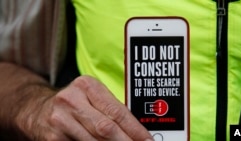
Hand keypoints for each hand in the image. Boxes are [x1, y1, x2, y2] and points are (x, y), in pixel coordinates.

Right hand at [18, 76, 152, 140]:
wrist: (36, 108)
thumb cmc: (71, 102)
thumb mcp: (90, 96)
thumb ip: (110, 109)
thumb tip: (135, 130)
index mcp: (86, 86)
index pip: (117, 110)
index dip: (135, 129)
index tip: (147, 140)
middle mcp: (72, 101)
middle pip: (106, 128)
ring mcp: (60, 120)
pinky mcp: (52, 138)